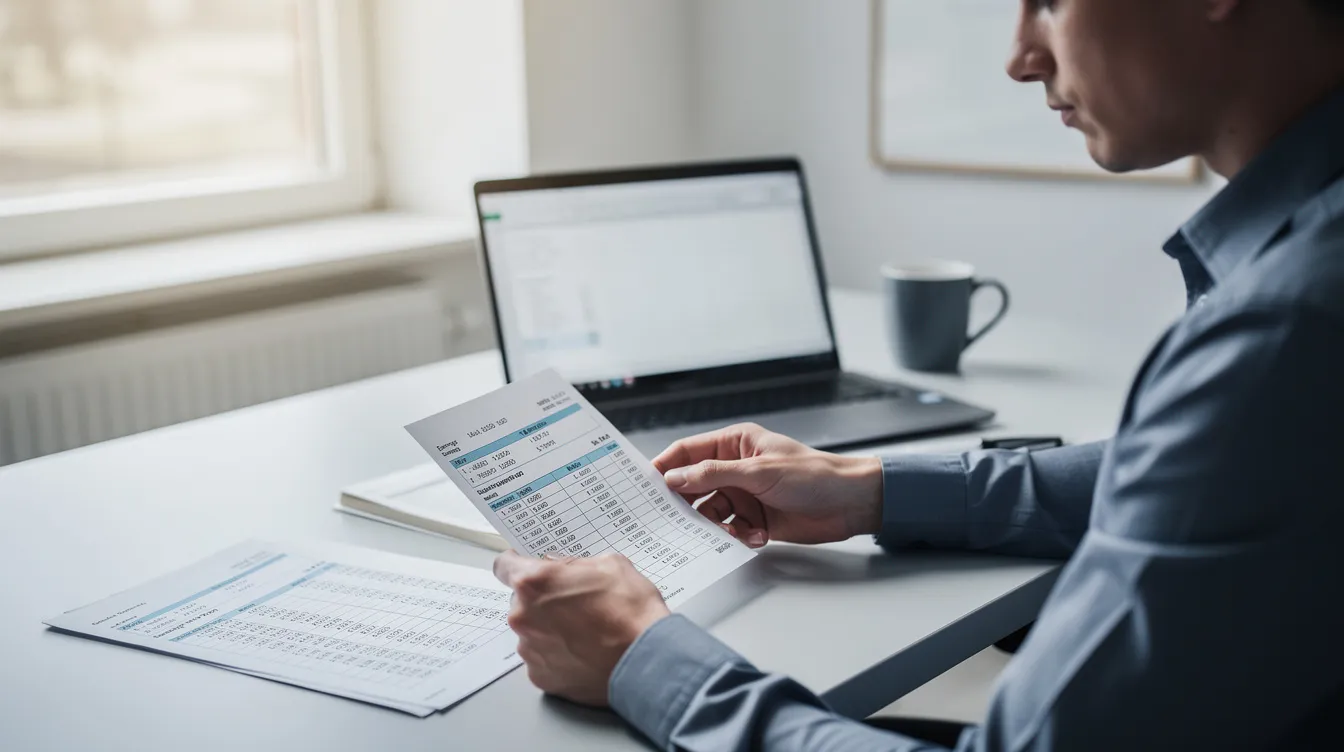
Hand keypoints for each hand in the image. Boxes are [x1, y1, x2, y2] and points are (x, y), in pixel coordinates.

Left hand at [493, 549, 669, 706]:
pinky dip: (557, 655)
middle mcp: (523, 616)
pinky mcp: (540, 676)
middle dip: (542, 601)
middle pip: (521, 602)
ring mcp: (530, 650)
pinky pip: (542, 658)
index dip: (517, 565)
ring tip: (584, 633)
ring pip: (532, 631)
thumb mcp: (610, 564)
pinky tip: (583, 652)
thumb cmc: (631, 612)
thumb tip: (563, 569)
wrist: (647, 660)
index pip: (504, 566)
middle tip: (574, 604)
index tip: (528, 568)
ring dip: (549, 629)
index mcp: (534, 583)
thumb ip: (576, 563)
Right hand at [653, 423, 883, 546]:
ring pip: (710, 513)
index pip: (688, 452)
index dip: (665, 466)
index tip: (643, 485)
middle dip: (687, 504)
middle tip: (673, 520)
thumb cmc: (813, 475)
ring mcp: (744, 495)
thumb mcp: (759, 472)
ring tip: (729, 531)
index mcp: (735, 444)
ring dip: (715, 526)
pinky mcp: (755, 520)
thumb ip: (714, 475)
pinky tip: (757, 536)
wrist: (851, 504)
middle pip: (694, 486)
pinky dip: (738, 537)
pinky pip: (730, 531)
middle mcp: (735, 468)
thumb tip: (674, 477)